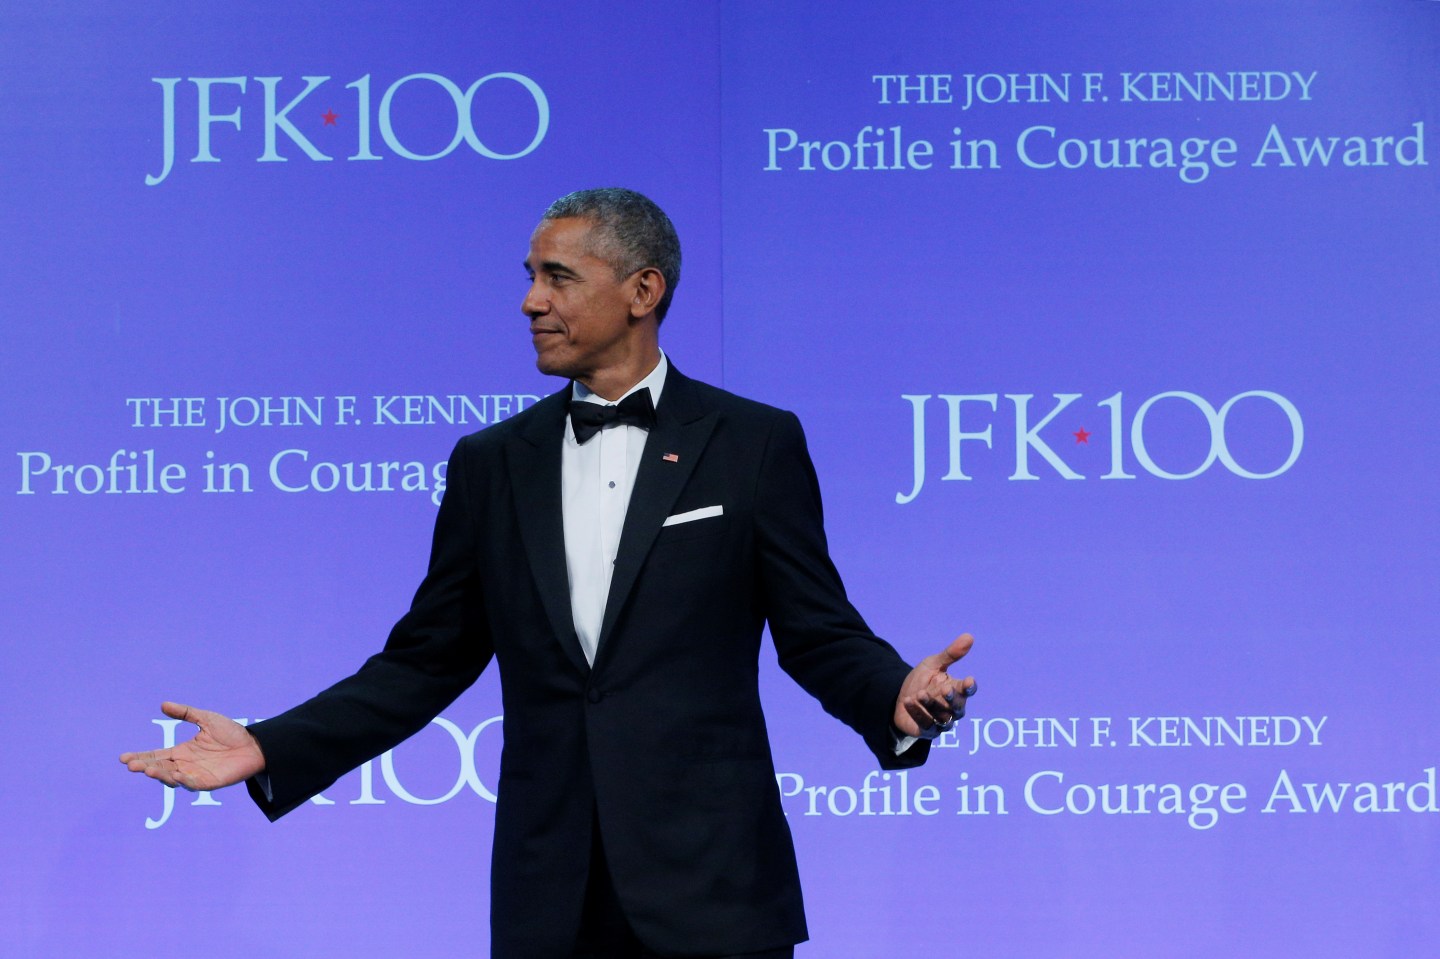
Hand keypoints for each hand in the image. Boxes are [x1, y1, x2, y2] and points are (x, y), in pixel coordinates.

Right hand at [119, 702, 265, 791]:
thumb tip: (163, 704)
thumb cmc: (231, 733)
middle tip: (131, 765)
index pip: (155, 755)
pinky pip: (193, 784)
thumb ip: (186, 713)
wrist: (255, 744)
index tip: (123, 758)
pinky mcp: (208, 782)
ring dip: (160, 775)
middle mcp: (185, 765)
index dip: (140, 757)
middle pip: (159, 768)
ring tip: (148, 769)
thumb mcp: (206, 719)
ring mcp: (195, 775)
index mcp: (182, 752)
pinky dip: (184, 780)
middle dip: (145, 767)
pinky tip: (176, 775)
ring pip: (172, 778)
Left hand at [893, 634, 977, 738]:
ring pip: (942, 717)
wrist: (899, 698)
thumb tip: (969, 636)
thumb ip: (950, 654)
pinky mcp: (928, 730)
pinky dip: (917, 712)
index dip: (969, 687)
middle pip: (958, 707)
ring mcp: (941, 721)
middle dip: (952, 699)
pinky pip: (925, 724)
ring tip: (920, 693)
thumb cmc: (922, 680)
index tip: (969, 680)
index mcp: (957, 690)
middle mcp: (952, 708)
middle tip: (945, 688)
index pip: (967, 690)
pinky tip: (908, 700)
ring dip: (931, 705)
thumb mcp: (933, 664)